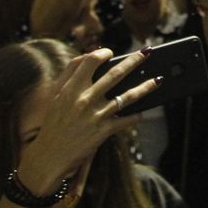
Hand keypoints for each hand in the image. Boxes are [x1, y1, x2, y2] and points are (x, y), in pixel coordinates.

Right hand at [14, 49, 157, 194]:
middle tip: (148, 51)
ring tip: (158, 80)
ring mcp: (96, 115)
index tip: (111, 52)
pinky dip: (137, 115)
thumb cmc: (53, 123)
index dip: (102, 53)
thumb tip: (88, 54)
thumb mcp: (55, 97)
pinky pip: (127, 119)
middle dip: (134, 60)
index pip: (89, 61)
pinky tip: (143, 112)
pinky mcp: (104, 131)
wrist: (49, 156)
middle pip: (115, 74)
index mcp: (70, 89)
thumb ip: (69, 74)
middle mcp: (84, 99)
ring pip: (127, 96)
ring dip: (146, 87)